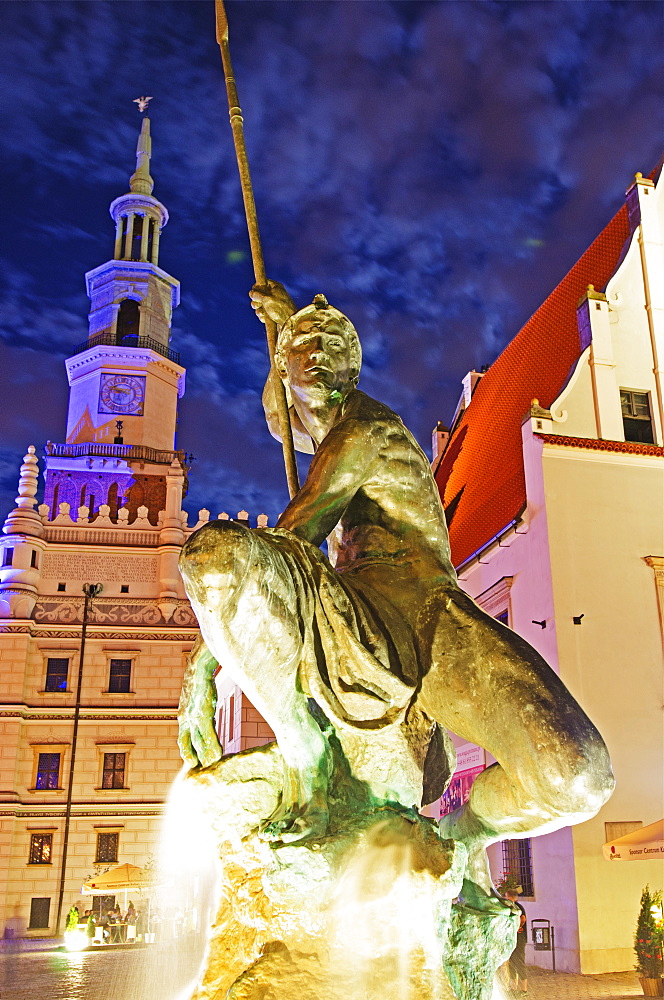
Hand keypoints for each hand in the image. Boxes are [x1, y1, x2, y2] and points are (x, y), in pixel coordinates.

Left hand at [177, 635, 222, 767]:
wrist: (198, 664)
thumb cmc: (200, 675)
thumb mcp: (198, 693)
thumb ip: (202, 703)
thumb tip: (206, 705)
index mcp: (183, 712)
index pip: (183, 736)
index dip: (186, 748)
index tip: (192, 761)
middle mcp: (184, 717)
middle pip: (186, 742)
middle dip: (190, 756)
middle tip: (197, 770)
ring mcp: (191, 716)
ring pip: (197, 741)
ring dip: (204, 755)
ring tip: (210, 767)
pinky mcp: (201, 713)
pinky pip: (207, 734)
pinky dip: (212, 746)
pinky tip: (217, 756)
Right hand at [249, 280, 296, 327]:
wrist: (289, 324)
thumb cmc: (280, 309)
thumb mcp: (267, 299)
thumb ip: (257, 294)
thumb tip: (251, 293)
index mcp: (275, 287)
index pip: (263, 282)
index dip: (257, 287)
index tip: (254, 292)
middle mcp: (274, 295)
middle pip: (259, 295)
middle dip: (256, 301)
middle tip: (258, 305)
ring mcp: (273, 305)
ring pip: (259, 305)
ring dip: (259, 310)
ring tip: (263, 314)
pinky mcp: (272, 314)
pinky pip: (263, 313)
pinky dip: (262, 316)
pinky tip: (265, 319)